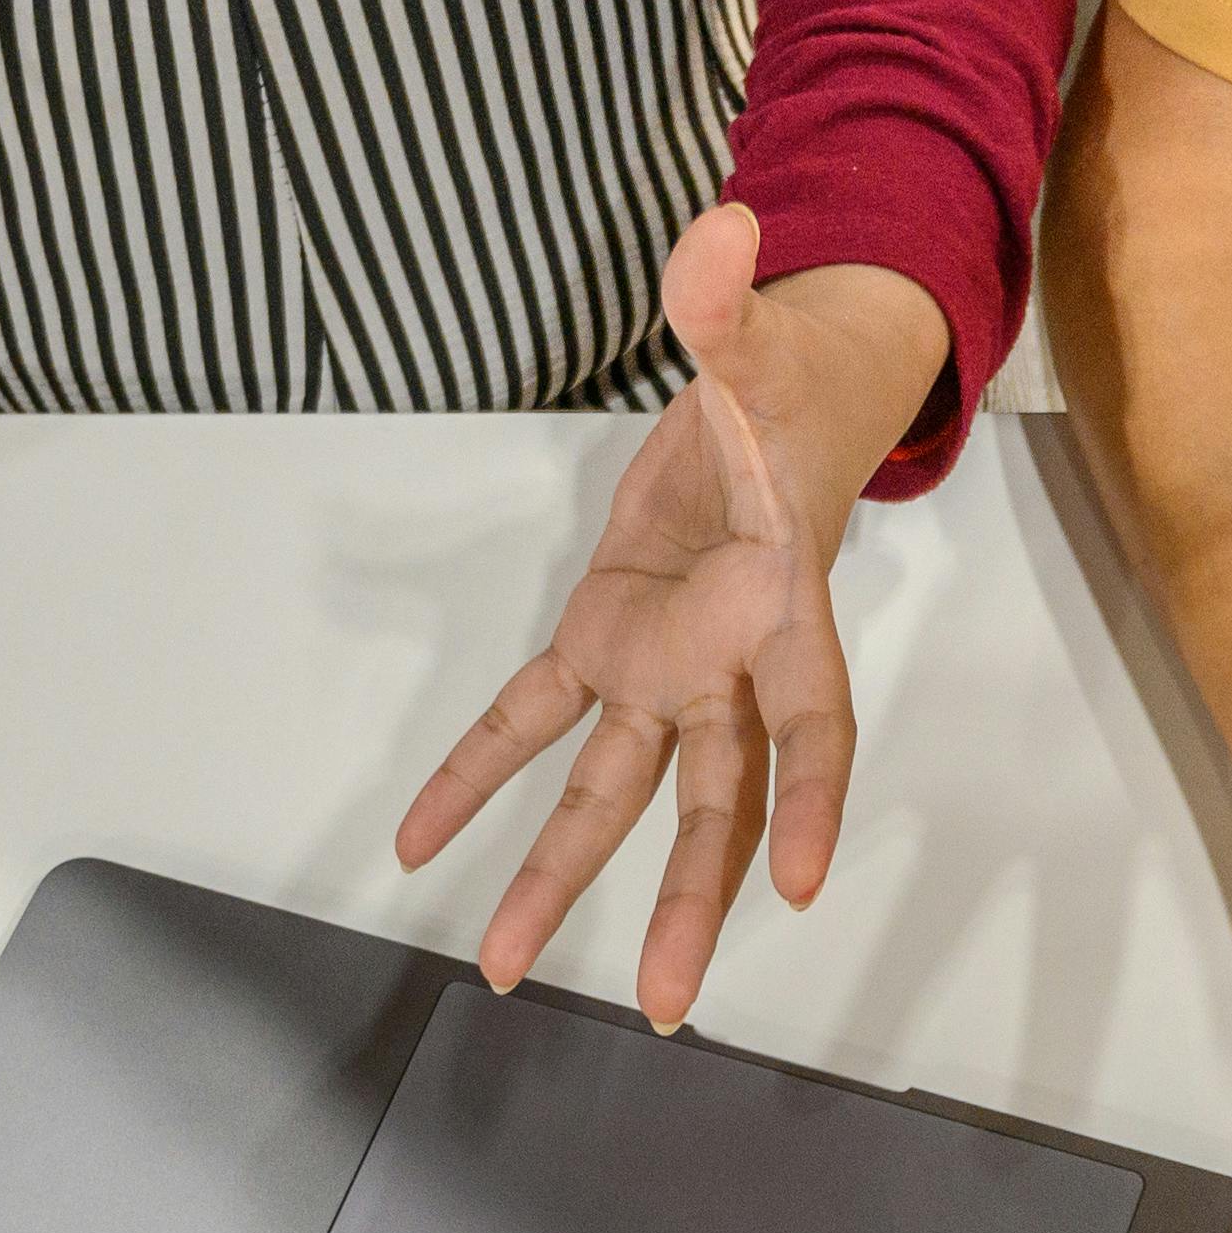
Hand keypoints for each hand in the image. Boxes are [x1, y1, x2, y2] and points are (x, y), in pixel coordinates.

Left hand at [395, 202, 941, 1030]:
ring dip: (563, 878)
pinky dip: (476, 777)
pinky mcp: (607, 645)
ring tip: (501, 967)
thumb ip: (730, 303)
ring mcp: (666, 666)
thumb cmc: (790, 380)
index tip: (804, 883)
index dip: (809, 797)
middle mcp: (726, 662)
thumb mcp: (762, 339)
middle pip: (714, 800)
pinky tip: (422, 848)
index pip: (808, 721)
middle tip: (660, 999)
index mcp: (780, 605)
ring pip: (619, 792)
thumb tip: (718, 233)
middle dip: (686, 900)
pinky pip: (535, 722)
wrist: (782, 394)